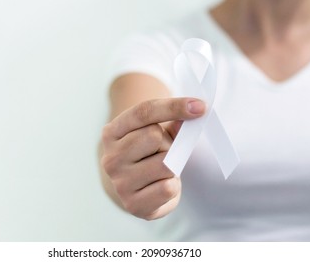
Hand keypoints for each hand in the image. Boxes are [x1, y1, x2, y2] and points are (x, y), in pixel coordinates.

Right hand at [101, 98, 204, 219]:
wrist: (133, 190)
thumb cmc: (146, 155)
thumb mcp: (155, 133)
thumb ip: (172, 122)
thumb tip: (193, 111)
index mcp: (112, 133)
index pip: (144, 112)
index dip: (173, 106)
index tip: (199, 106)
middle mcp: (110, 157)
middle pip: (153, 136)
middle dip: (167, 142)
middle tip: (163, 152)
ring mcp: (119, 182)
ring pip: (164, 163)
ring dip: (172, 165)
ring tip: (162, 170)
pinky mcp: (132, 204)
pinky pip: (167, 188)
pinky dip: (172, 185)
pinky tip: (162, 185)